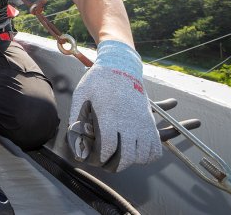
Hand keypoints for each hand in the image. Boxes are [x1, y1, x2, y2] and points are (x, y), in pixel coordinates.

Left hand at [67, 40, 161, 171]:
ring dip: (129, 162)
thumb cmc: (98, 80)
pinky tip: (135, 153)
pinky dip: (147, 157)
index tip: (92, 158)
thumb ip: (76, 118)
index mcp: (109, 114)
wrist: (121, 66)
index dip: (99, 158)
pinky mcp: (150, 122)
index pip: (107, 146)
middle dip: (113, 166)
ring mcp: (142, 122)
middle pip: (126, 156)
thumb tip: (73, 141)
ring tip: (118, 157)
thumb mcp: (81, 94)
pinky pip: (156, 149)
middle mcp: (128, 120)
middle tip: (104, 163)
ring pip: (142, 156)